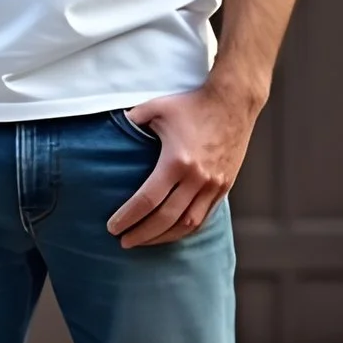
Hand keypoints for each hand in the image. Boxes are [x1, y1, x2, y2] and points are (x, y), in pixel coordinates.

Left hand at [104, 84, 257, 248]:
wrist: (234, 101)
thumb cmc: (192, 103)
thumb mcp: (155, 108)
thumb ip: (130, 121)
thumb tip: (108, 131)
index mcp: (176, 161)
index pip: (147, 200)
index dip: (128, 217)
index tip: (112, 227)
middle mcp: (197, 177)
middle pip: (165, 219)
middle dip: (141, 234)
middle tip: (123, 241)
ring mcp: (214, 184)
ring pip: (187, 224)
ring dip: (163, 237)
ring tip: (144, 241)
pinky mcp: (224, 186)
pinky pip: (204, 217)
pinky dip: (185, 228)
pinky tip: (170, 232)